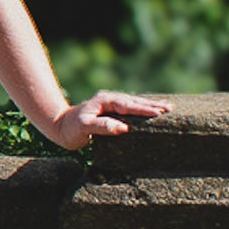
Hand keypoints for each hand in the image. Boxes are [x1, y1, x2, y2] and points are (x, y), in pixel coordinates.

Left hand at [49, 91, 170, 150]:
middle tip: (170, 109)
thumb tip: (123, 128)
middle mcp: (109, 100)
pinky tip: (152, 110)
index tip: (159, 113)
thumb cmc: (70, 129)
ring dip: (150, 105)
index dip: (143, 109)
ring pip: (134, 103)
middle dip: (152, 105)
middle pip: (134, 102)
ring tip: (168, 108)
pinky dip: (142, 109)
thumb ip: (102, 127)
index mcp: (104, 101)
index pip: (128, 106)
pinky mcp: (111, 111)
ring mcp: (111, 104)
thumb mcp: (84, 127)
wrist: (59, 127)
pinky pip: (130, 108)